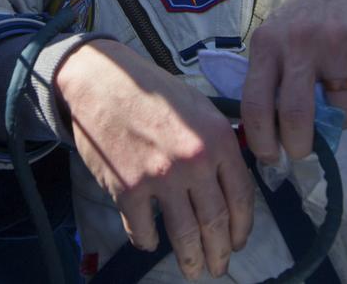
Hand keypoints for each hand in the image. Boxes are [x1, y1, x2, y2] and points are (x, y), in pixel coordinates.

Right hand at [56, 40, 254, 279]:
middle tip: (219, 266)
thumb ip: (219, 143)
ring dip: (191, 259)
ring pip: (184, 235)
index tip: (238, 241)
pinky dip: (148, 241)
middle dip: (220, 252)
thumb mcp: (199, 108)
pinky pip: (144, 230)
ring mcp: (160, 178)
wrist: (103, 82)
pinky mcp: (128, 189)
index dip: (242, 226)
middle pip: (215, 222)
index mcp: (218, 139)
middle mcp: (193, 161)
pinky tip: (151, 242)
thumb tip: (232, 180)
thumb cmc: (152, 92)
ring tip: (194, 270)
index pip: (241, 196)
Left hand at [241, 0, 346, 162]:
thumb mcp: (271, 41)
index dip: (261, 139)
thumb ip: (267, 80)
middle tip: (303, 151)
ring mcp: (336, 41)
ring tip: (337, 106)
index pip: (255, 103)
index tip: (271, 157)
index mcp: (266, 45)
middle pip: (296, 114)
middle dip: (300, 145)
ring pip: (342, 109)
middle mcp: (298, 42)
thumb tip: (268, 139)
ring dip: (341, 120)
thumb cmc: (299, 23)